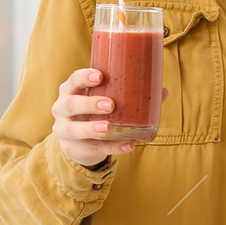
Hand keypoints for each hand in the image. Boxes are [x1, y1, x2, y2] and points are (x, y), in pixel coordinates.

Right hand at [53, 67, 169, 167]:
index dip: (84, 77)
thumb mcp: (107, 100)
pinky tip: (127, 146)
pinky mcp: (71, 148)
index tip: (100, 75)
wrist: (80, 140)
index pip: (73, 80)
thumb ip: (131, 95)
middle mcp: (62, 108)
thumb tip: (163, 91)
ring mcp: (64, 129)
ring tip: (109, 128)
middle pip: (71, 104)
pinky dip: (110, 147)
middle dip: (90, 103)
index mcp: (71, 90)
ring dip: (93, 128)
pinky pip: (90, 149)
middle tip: (111, 104)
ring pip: (74, 129)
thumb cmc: (95, 112)